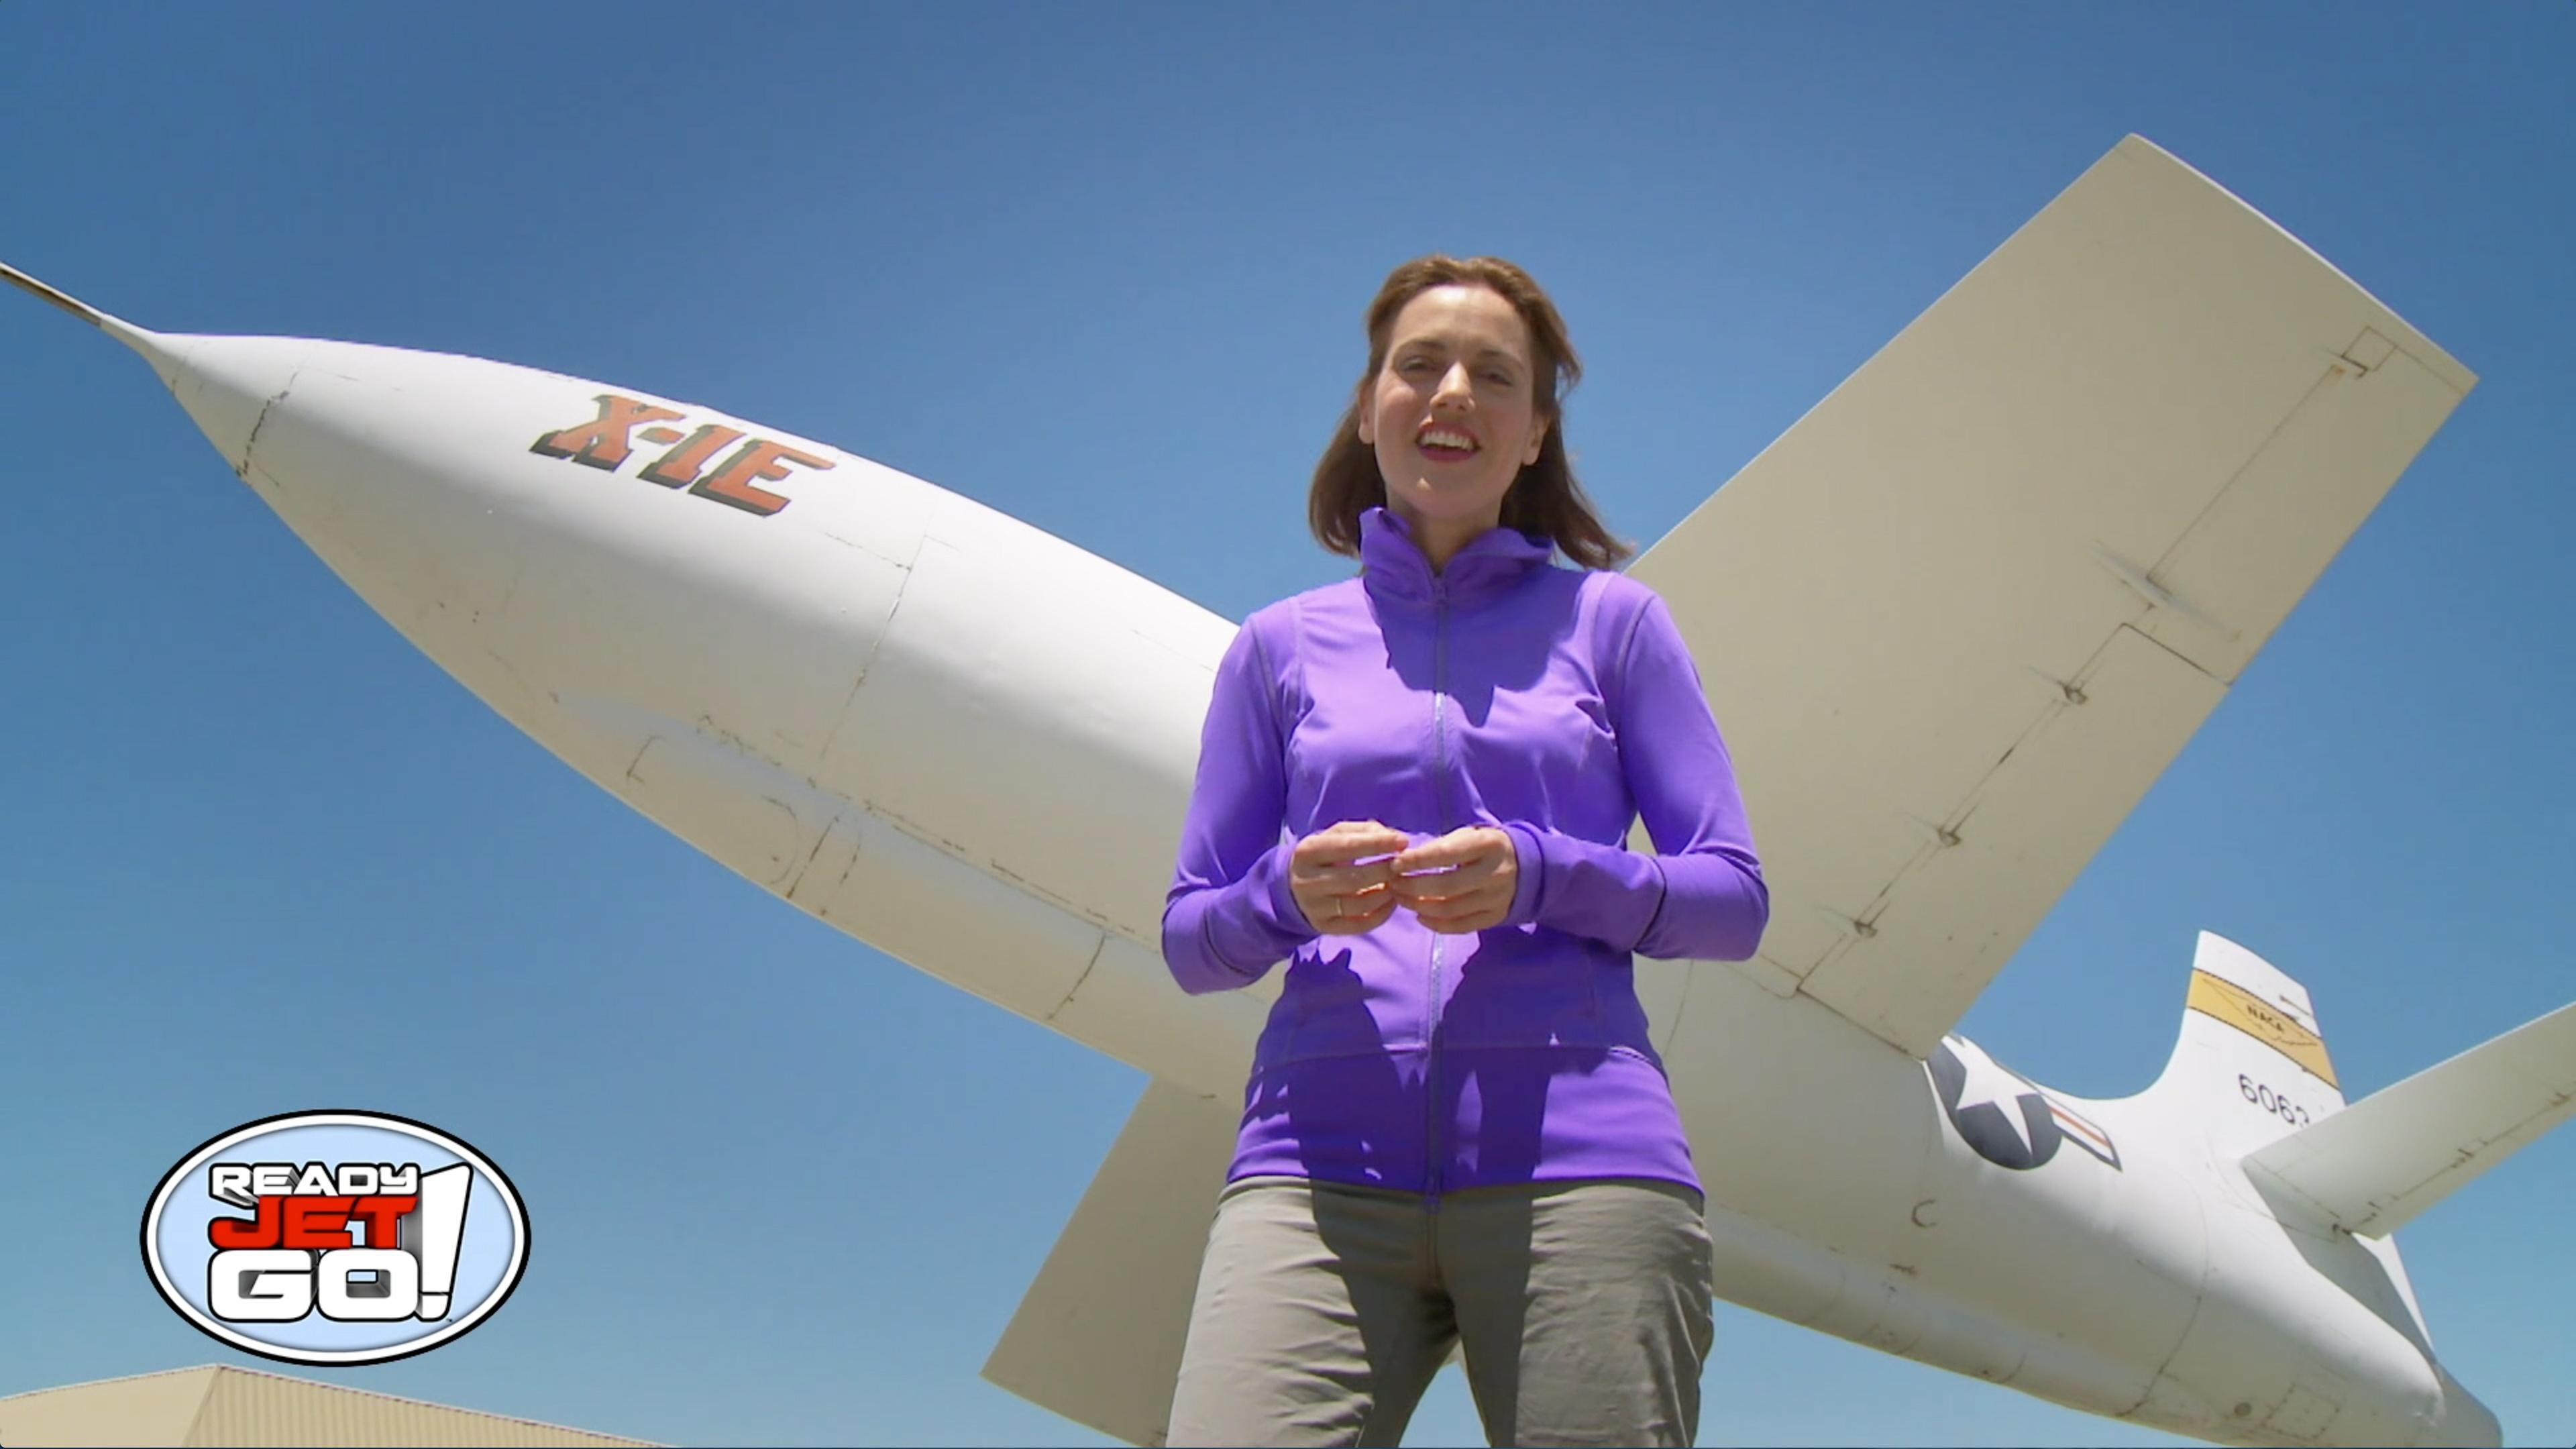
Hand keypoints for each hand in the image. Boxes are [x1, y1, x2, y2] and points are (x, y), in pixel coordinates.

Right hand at [1289, 820, 1410, 934]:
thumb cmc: (1325, 854)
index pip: (1346, 846)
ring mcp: (1314, 907)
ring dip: (1385, 894)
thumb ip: (1365, 831)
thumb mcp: (1336, 835)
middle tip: (1402, 866)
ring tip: (1397, 884)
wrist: (1293, 886)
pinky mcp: (1324, 927)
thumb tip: (1396, 839)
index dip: (1377, 844)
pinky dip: (1381, 915)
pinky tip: (1391, 902)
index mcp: (1308, 851)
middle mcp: (1307, 881)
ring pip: (1358, 904)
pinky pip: (1358, 925)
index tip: (1403, 841)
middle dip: (1384, 871)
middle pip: (1354, 878)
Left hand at [1389, 826, 1517, 934]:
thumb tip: (1405, 861)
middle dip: (1413, 887)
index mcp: (1488, 845)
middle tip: (1393, 884)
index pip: (1446, 854)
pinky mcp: (1495, 917)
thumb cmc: (1485, 847)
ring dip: (1419, 906)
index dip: (1417, 860)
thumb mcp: (1469, 835)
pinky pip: (1461, 926)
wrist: (1527, 867)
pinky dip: (1436, 924)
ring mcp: (1496, 898)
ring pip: (1450, 909)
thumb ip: (1441, 846)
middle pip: (1446, 886)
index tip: (1395, 863)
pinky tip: (1420, 915)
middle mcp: (1495, 873)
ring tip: (1401, 898)